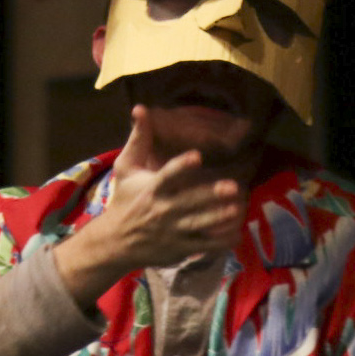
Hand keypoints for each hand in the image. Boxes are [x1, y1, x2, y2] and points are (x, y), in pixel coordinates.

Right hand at [54, 107, 244, 303]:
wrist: (116, 243)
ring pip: (200, 225)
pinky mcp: (180, 248)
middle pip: (190, 202)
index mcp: (152, 189)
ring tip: (238, 209)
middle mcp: (164, 210)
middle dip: (210, 196)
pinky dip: (220, 241)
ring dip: (219, 218)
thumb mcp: (126, 168)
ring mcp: (173, 232)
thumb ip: (139, 139)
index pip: (167, 176)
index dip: (181, 166)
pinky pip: (203, 246)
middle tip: (232, 187)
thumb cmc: (125, 200)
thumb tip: (140, 107)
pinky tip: (236, 234)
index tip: (197, 156)